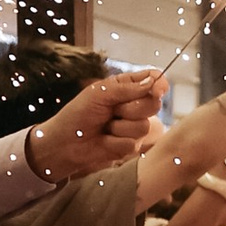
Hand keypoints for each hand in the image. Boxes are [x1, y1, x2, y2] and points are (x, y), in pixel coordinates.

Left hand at [30, 70, 164, 177]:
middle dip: (132, 109)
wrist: (65, 143)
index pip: (153, 80)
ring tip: (104, 127)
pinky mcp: (131, 146)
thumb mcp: (100, 94)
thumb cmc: (78, 114)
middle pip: (154, 104)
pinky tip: (104, 140)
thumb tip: (153, 82)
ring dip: (120, 127)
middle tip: (112, 111)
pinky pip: (133, 143)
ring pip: (144, 126)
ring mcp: (134, 126)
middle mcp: (134, 105)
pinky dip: (115, 142)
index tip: (157, 90)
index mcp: (127, 87)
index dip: (159, 84)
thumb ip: (127, 88)